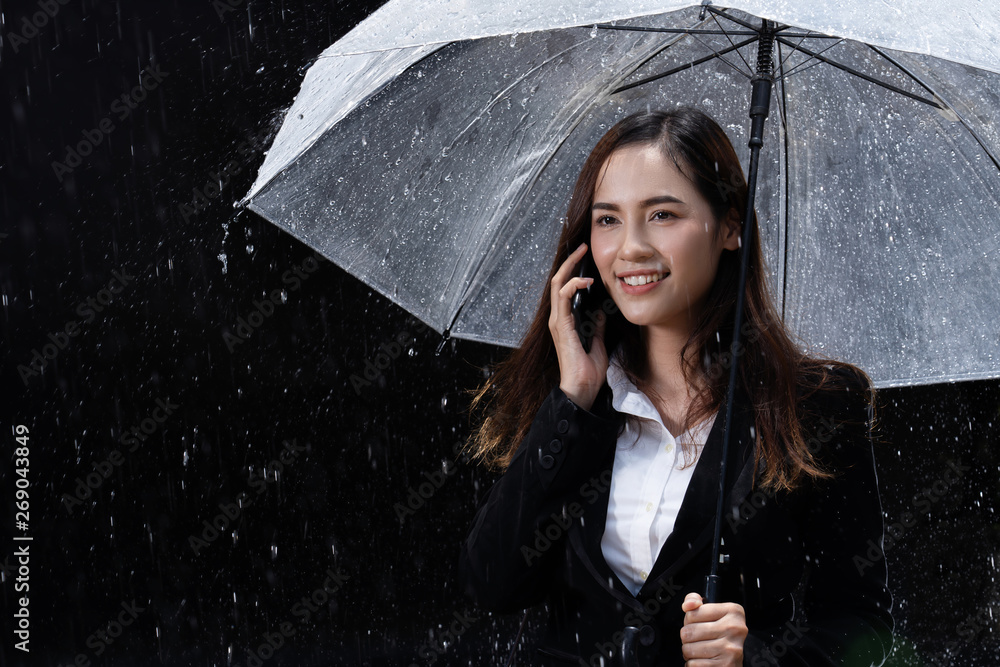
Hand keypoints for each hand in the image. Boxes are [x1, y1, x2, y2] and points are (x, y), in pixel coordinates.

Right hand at [549, 242, 608, 411]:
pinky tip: (585, 281)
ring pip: (558, 285)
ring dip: (569, 267)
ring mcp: (557, 321)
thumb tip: (600, 311)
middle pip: (559, 281)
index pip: (566, 289)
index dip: (574, 271)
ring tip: (581, 253)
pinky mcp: (561, 326)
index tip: (586, 257)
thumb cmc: (588, 371)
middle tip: (582, 247)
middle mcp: (558, 318)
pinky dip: (573, 286)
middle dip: (570, 262)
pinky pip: (563, 299)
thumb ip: (596, 326)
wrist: (582, 389)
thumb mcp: (597, 342)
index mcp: (566, 321)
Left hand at [680, 592, 746, 665]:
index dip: (690, 621)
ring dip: (689, 652)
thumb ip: (695, 601)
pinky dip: (693, 664)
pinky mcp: (725, 666)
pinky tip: (704, 661)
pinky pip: (693, 664)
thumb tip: (687, 605)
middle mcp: (735, 629)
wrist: (734, 661)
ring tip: (701, 651)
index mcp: (733, 612)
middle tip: (699, 640)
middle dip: (688, 638)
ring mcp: (731, 649)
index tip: (700, 625)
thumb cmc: (720, 635)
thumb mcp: (711, 613)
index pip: (692, 613)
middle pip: (688, 631)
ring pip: (688, 649)